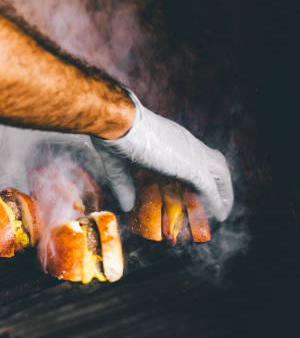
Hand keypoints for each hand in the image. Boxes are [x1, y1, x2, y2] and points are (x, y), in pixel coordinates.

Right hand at [91, 89, 233, 220]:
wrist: (120, 122)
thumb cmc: (114, 135)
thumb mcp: (118, 164)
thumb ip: (124, 186)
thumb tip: (126, 207)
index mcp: (170, 138)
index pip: (193, 155)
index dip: (197, 171)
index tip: (194, 187)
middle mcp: (187, 144)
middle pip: (214, 162)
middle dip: (219, 181)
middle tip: (216, 200)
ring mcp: (192, 154)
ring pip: (220, 174)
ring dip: (224, 192)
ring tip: (222, 211)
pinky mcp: (192, 168)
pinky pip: (211, 189)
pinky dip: (217, 202)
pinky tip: (219, 215)